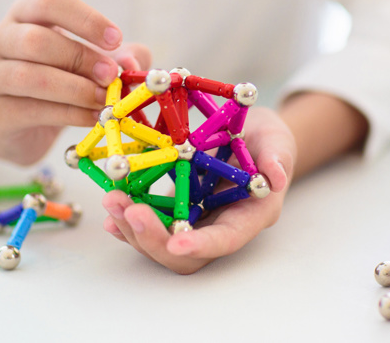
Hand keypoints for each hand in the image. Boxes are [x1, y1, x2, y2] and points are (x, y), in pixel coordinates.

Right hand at [0, 0, 150, 162]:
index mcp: (25, 14)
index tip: (116, 39)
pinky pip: (34, 111)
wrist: (16, 123)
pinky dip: (70, 115)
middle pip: (37, 40)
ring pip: (30, 77)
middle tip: (110, 75)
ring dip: (75, 89)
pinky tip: (93, 118)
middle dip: (81, 58)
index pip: (50, 2)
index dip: (85, 19)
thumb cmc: (59, 79)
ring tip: (103, 100)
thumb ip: (122, 56)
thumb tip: (133, 64)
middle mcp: (1, 38)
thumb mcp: (94, 61)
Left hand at [102, 106, 295, 273]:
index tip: (176, 243)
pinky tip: (111, 206)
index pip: (226, 240)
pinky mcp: (173, 207)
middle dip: (154, 239)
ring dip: (132, 227)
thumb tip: (276, 176)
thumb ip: (278, 157)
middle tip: (129, 211)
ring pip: (161, 241)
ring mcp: (193, 219)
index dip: (202, 245)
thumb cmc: (266, 139)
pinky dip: (127, 218)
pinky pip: (149, 221)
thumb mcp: (277, 139)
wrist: (248, 134)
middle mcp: (218, 225)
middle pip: (185, 255)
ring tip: (111, 200)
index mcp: (249, 215)